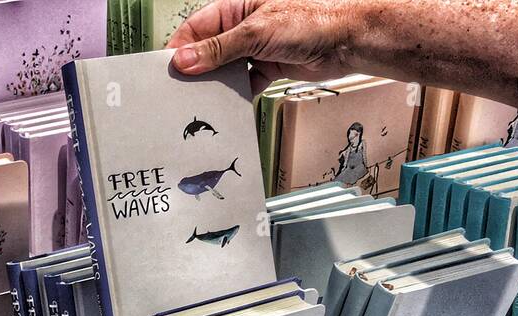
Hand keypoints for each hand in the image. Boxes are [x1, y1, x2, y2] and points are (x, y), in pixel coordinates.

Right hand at [168, 0, 357, 91]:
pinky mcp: (268, 66)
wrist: (349, 39)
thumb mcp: (258, 32)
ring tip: (203, 101)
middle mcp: (244, 26)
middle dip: (196, 70)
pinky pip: (244, 83)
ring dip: (216, 85)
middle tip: (181, 90)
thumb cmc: (314, 18)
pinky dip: (236, 95)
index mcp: (237, 6)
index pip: (196, 27)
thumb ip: (219, 48)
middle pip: (208, 50)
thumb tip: (185, 60)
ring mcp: (256, 47)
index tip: (167, 70)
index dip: (180, 48)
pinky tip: (229, 104)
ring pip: (225, 69)